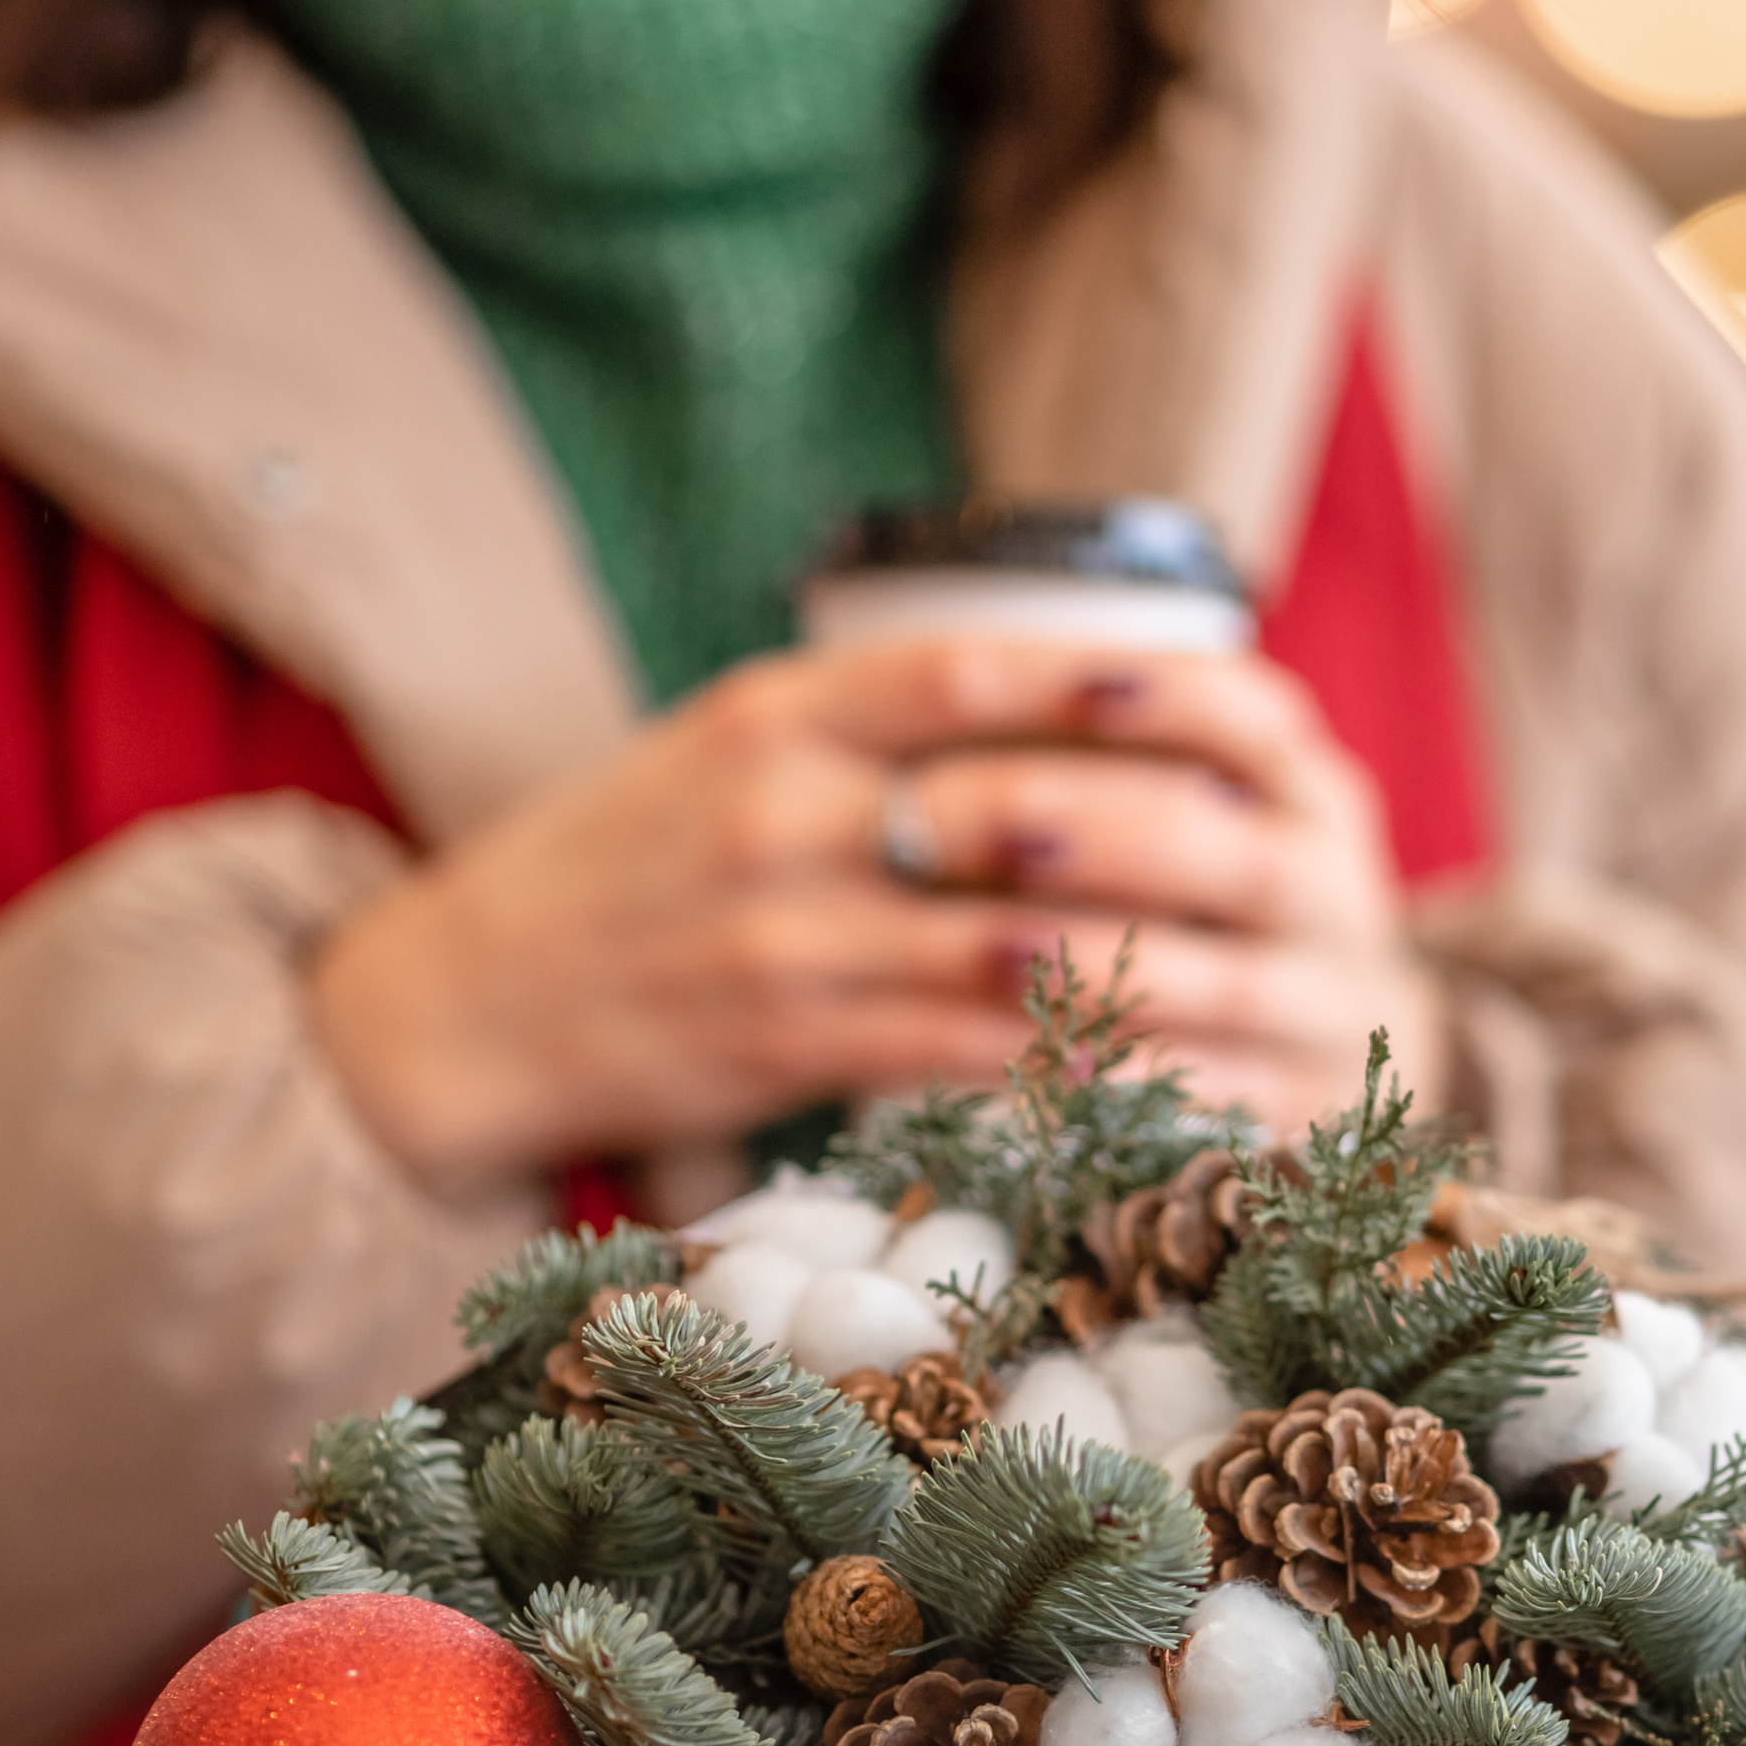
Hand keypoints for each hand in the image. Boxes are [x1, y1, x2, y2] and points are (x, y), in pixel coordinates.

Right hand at [309, 637, 1441, 1191]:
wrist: (464, 999)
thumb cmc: (622, 860)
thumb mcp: (725, 746)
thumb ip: (864, 720)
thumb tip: (1055, 687)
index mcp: (774, 713)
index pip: (964, 670)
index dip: (1105, 676)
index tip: (1223, 678)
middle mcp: (780, 813)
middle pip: (1010, 808)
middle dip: (1160, 832)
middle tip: (1281, 846)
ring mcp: (779, 937)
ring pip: (1003, 947)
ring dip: (1142, 967)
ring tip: (1261, 975)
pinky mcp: (782, 1048)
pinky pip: (957, 1058)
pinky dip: (1065, 1069)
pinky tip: (1153, 1075)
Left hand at [890, 650, 1444, 1135]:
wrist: (1323, 1038)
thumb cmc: (1207, 897)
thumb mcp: (1200, 807)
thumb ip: (1103, 758)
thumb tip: (949, 685)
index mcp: (1306, 791)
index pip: (1253, 719)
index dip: (1169, 698)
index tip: (1072, 685)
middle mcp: (1333, 892)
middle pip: (1229, 852)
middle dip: (1101, 834)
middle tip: (983, 829)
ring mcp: (1325, 1008)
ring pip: (1223, 980)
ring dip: (1104, 963)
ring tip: (990, 949)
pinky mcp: (1300, 1108)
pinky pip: (1208, 1097)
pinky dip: (1123, 1081)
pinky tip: (1038, 1062)